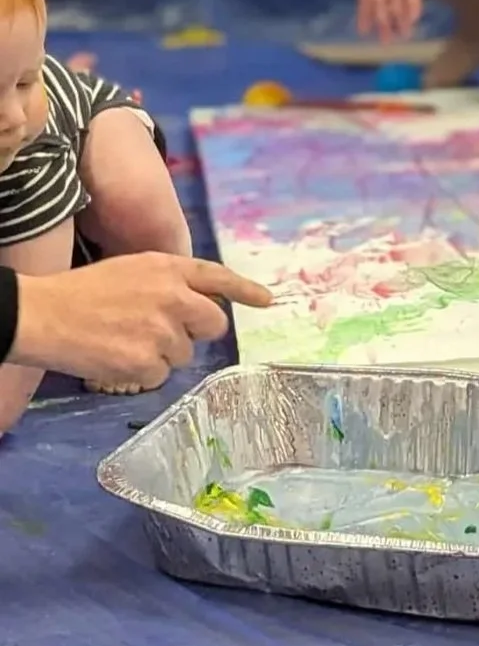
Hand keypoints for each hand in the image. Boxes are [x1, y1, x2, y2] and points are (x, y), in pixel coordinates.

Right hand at [12, 255, 271, 385]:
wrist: (45, 315)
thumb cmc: (84, 291)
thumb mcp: (132, 270)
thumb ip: (169, 282)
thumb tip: (195, 305)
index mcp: (168, 268)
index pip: (217, 277)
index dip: (244, 290)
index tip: (267, 301)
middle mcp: (174, 297)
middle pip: (213, 324)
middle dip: (196, 332)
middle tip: (166, 332)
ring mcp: (162, 331)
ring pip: (184, 354)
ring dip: (162, 353)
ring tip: (126, 340)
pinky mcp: (148, 363)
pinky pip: (159, 377)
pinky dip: (141, 373)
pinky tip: (117, 358)